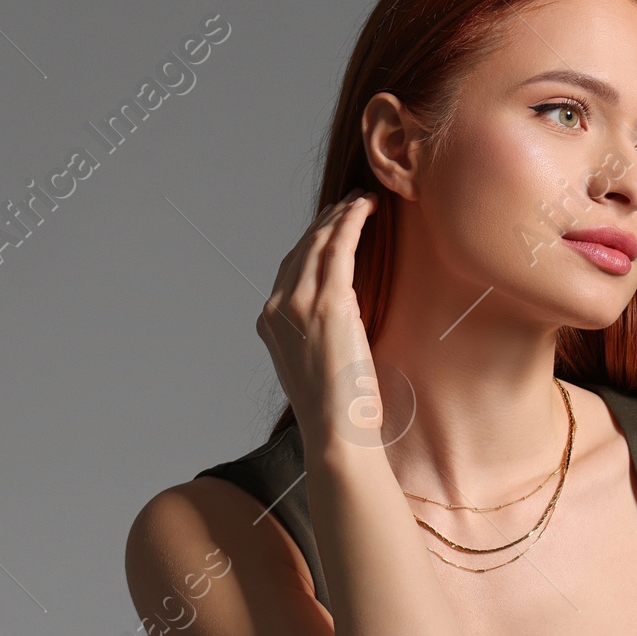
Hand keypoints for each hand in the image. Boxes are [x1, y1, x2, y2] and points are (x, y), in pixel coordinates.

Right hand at [256, 193, 382, 451]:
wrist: (337, 433)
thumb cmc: (336, 411)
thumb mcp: (314, 367)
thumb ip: (314, 337)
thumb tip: (335, 323)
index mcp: (270, 324)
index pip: (288, 269)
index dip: (310, 242)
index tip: (331, 226)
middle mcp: (277, 309)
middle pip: (301, 250)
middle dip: (325, 222)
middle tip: (349, 205)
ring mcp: (300, 304)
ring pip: (318, 243)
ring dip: (340, 216)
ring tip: (362, 202)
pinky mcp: (329, 303)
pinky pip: (339, 248)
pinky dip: (352, 222)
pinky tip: (366, 209)